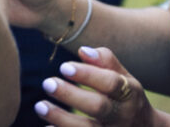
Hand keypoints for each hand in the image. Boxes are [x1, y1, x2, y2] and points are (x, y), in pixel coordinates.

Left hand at [36, 47, 152, 125]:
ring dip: (62, 119)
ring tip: (40, 106)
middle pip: (98, 107)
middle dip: (71, 96)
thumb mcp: (124, 78)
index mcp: (130, 94)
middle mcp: (123, 116)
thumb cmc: (127, 97)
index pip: (111, 83)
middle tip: (47, 83)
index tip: (64, 67)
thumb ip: (106, 61)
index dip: (88, 75)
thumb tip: (83, 51)